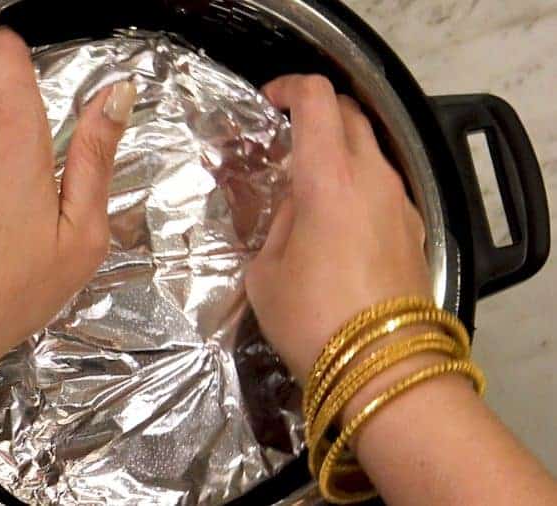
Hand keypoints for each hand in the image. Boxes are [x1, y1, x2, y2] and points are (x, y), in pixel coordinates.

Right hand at [246, 75, 429, 381]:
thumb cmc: (311, 318)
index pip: (317, 99)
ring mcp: (401, 202)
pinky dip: (359, 181)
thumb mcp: (265, 272)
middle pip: (350, 114)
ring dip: (340, 149)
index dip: (289, 87)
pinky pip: (385, 185)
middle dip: (316, 112)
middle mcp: (373, 177)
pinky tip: (338, 219)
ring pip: (372, 149)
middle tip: (285, 136)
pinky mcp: (415, 229)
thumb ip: (278, 223)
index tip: (268, 102)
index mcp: (329, 177)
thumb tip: (296, 206)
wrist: (382, 367)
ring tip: (309, 182)